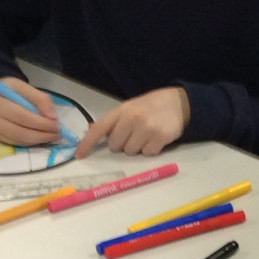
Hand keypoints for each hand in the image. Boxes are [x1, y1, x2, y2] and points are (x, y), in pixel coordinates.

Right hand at [0, 78, 61, 145]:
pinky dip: (30, 142)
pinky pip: (15, 143)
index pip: (21, 116)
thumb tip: (52, 117)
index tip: (56, 124)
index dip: (41, 122)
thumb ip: (40, 98)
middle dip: (42, 135)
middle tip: (57, 134)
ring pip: (18, 140)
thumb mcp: (23, 86)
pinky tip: (40, 138)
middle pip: (20, 132)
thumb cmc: (8, 89)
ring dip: (38, 141)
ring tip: (51, 136)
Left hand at [74, 87, 189, 157]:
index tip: (79, 155)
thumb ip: (114, 120)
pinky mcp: (160, 138)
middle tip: (134, 134)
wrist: (179, 103)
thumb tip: (91, 129)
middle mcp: (132, 119)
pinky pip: (147, 154)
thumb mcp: (130, 107)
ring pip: (131, 152)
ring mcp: (146, 129)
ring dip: (137, 147)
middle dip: (122, 143)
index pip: (99, 128)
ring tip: (146, 135)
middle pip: (115, 146)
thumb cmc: (151, 106)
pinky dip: (151, 149)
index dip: (87, 143)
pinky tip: (156, 138)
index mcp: (122, 110)